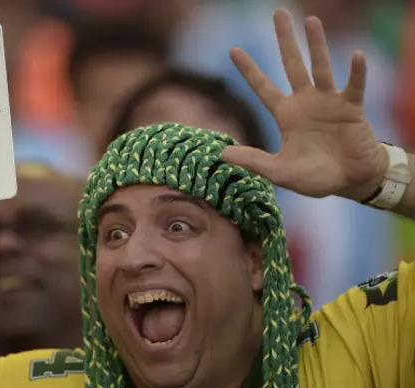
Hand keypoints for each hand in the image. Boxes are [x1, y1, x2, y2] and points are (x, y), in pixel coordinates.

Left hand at [222, 8, 387, 200]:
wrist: (350, 182)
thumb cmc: (315, 176)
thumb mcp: (279, 171)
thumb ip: (253, 160)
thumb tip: (221, 154)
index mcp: (285, 115)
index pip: (262, 87)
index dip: (249, 70)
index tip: (232, 50)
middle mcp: (305, 102)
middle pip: (292, 65)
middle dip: (285, 41)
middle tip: (278, 14)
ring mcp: (329, 102)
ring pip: (321, 67)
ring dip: (317, 45)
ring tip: (311, 21)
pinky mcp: (351, 108)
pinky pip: (354, 86)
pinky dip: (356, 73)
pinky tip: (356, 55)